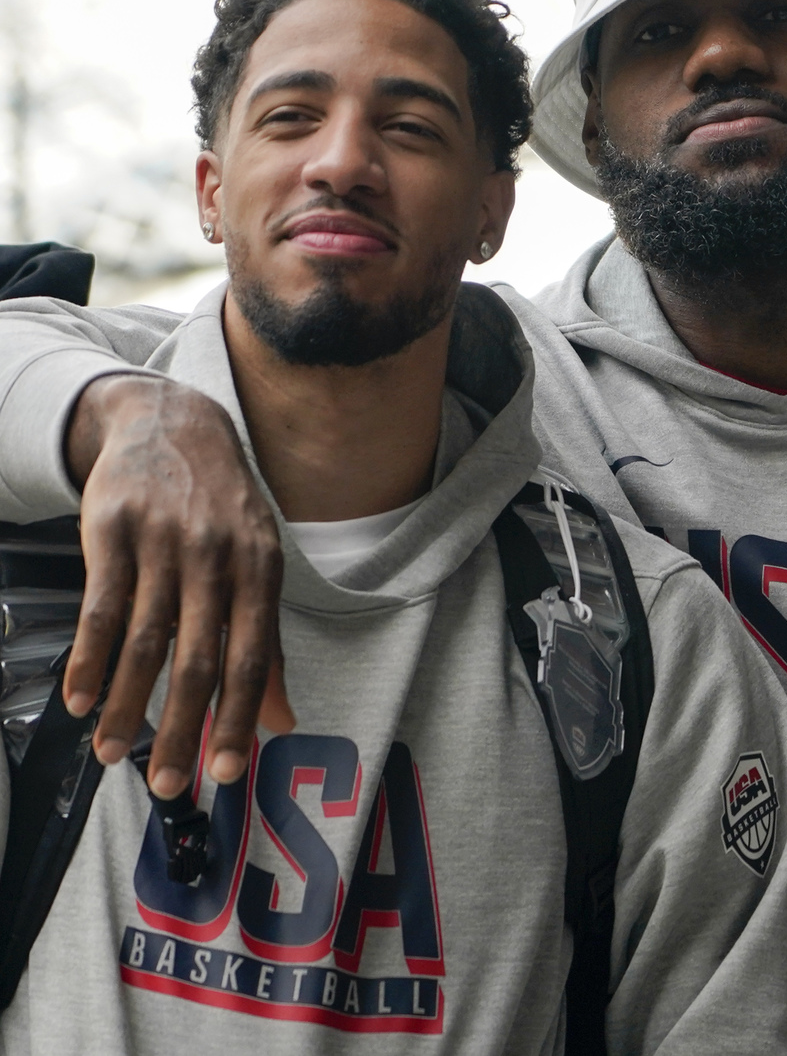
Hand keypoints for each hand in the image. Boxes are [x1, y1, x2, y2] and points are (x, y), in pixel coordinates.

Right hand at [64, 374, 293, 796]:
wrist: (170, 422)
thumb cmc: (221, 509)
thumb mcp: (258, 563)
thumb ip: (267, 643)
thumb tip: (283, 719)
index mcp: (261, 570)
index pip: (256, 656)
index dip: (243, 716)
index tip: (229, 771)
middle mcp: (217, 558)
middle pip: (201, 657)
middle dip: (184, 727)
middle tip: (168, 784)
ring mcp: (164, 543)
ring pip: (145, 640)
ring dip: (128, 705)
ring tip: (113, 755)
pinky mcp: (113, 531)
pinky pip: (101, 607)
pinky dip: (91, 660)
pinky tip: (81, 701)